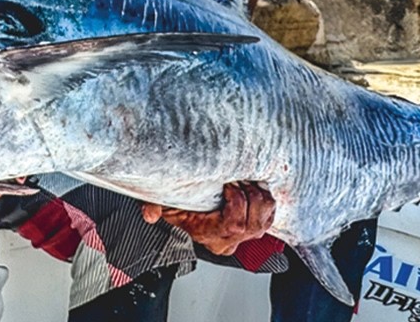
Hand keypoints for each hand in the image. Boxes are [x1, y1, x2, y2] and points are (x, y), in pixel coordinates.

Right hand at [153, 182, 275, 255]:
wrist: (186, 208)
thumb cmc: (177, 203)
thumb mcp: (164, 201)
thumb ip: (153, 206)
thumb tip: (149, 214)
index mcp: (208, 234)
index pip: (233, 225)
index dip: (237, 203)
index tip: (229, 184)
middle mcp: (226, 240)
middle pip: (253, 225)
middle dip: (252, 198)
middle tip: (241, 180)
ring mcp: (242, 237)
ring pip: (264, 223)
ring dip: (262, 199)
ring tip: (250, 182)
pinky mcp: (254, 229)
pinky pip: (269, 219)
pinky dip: (267, 203)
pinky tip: (257, 188)